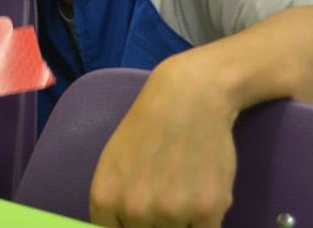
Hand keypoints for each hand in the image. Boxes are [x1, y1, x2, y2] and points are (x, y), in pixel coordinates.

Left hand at [89, 57, 235, 227]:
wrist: (189, 98)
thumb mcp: (113, 165)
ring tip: (184, 193)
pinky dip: (204, 221)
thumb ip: (113, 205)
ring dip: (182, 223)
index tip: (143, 218)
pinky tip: (201, 196)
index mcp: (104, 200)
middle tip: (165, 196)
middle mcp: (133, 211)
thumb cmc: (148, 128)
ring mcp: (170, 213)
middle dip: (155, 224)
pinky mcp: (207, 211)